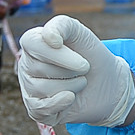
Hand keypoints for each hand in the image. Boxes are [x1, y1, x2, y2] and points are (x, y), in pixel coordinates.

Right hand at [17, 15, 134, 127]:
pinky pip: (40, 109)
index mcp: (33, 43)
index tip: (83, 61)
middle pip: (39, 68)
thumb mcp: (80, 33)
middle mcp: (26, 65)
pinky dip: (60, 103)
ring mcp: (29, 88)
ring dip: (71, 86)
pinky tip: (71, 98)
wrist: (108, 84)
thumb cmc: (91, 55)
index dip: (59, 55)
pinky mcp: (36, 109)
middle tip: (84, 69)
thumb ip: (62, 25)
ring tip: (81, 82)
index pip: (33, 44)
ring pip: (42, 88)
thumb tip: (48, 38)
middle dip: (71, 71)